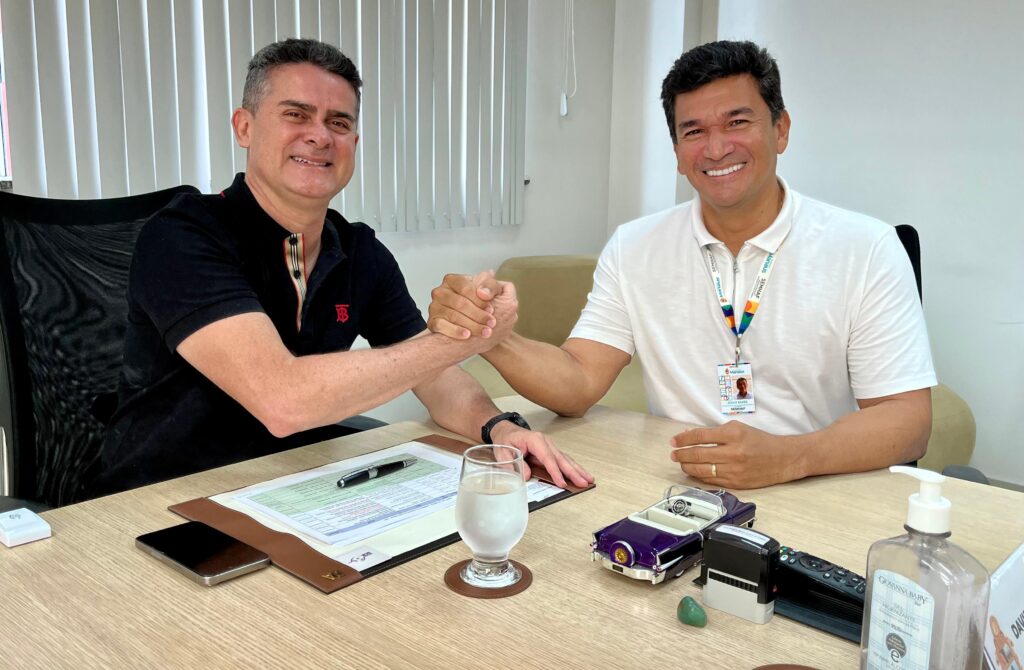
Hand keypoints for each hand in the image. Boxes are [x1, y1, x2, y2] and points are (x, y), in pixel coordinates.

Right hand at [428, 271, 502, 338]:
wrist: (473, 318)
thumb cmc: (481, 300)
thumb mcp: (489, 289)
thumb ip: (490, 286)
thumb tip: (483, 293)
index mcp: (451, 280)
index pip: (465, 288)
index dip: (479, 300)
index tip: (492, 310)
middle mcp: (440, 292)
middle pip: (459, 303)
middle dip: (478, 314)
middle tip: (491, 323)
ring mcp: (434, 307)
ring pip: (452, 315)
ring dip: (471, 325)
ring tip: (485, 332)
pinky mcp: (432, 322)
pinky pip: (441, 326)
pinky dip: (455, 331)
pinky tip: (467, 335)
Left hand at [488, 421, 593, 488]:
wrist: (505, 430)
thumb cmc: (505, 440)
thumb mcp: (503, 453)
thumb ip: (514, 465)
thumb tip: (527, 476)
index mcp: (535, 440)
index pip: (547, 458)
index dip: (555, 472)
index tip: (562, 483)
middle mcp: (545, 442)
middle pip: (561, 458)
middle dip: (573, 471)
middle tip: (584, 482)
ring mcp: (549, 446)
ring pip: (565, 459)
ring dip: (577, 470)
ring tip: (589, 479)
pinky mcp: (550, 451)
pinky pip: (563, 460)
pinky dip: (572, 467)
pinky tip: (580, 474)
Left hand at [669, 421, 804, 488]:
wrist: (783, 459)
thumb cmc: (760, 441)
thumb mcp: (738, 429)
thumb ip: (714, 432)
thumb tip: (690, 435)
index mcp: (733, 434)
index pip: (700, 436)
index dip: (683, 439)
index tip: (674, 441)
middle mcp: (733, 452)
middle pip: (698, 454)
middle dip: (681, 454)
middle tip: (673, 454)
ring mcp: (734, 470)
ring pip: (702, 470)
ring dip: (687, 466)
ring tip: (681, 463)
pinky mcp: (736, 483)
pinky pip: (711, 480)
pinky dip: (699, 476)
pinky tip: (693, 472)